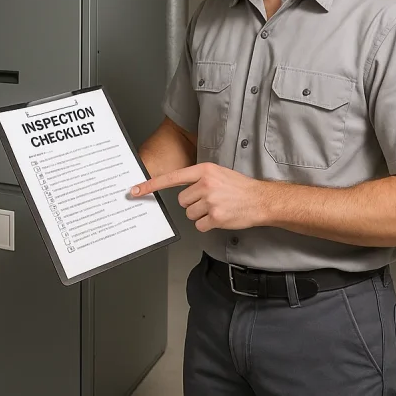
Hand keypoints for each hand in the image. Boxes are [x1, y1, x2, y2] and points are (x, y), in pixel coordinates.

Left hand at [130, 162, 266, 231]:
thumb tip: (181, 189)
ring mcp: (210, 201)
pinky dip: (208, 225)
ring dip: (200, 215)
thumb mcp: (218, 173)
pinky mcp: (216, 217)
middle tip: (209, 201)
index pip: (171, 177)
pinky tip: (220, 217)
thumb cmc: (239, 187)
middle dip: (193, 204)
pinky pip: (199, 225)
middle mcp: (205, 184)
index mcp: (203, 170)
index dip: (151, 185)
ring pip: (190, 214)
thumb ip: (199, 178)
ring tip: (217, 208)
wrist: (260, 200)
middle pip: (182, 201)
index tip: (134, 190)